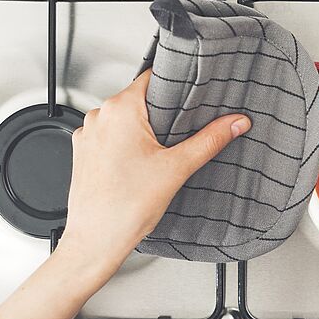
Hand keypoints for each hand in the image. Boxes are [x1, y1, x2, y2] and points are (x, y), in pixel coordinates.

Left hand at [58, 69, 250, 276]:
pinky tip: (141, 165)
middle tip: (184, 130)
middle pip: (140, 99)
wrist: (95, 242)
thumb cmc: (124, 208)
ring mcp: (88, 135)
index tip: (192, 93)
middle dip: (163, 112)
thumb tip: (235, 123)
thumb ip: (210, 140)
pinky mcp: (84, 153)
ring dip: (143, 130)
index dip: (176, 83)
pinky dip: (126, 145)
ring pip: (124, 119)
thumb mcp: (177, 168)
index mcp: (120, 110)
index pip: (153, 77)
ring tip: (161, 153)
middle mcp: (99, 117)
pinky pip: (110, 137)